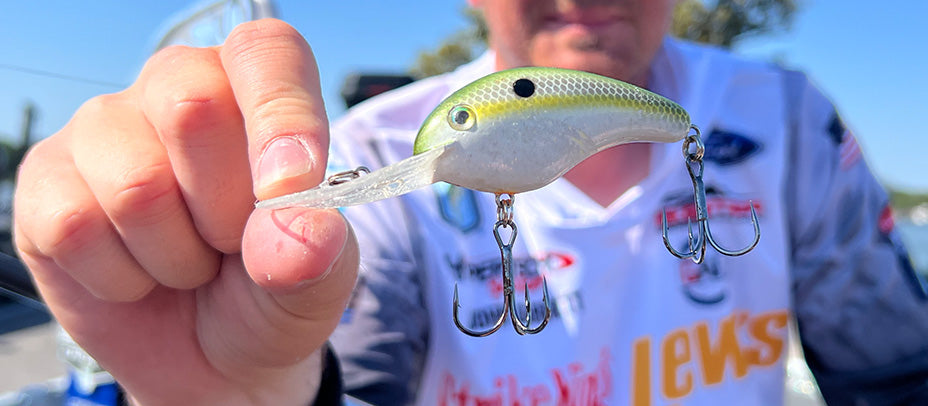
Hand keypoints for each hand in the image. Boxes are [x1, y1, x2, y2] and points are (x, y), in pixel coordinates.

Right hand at [13, 19, 357, 404]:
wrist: (214, 360)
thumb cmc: (271, 293)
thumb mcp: (318, 280)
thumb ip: (320, 250)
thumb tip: (301, 231)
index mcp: (254, 89)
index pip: (266, 54)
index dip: (281, 118)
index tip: (289, 190)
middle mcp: (174, 87)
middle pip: (192, 109)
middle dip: (225, 208)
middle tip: (233, 241)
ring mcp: (103, 130)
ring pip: (134, 184)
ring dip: (177, 256)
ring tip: (191, 262)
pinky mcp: (46, 181)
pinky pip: (75, 227)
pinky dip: (123, 279)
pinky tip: (140, 276)